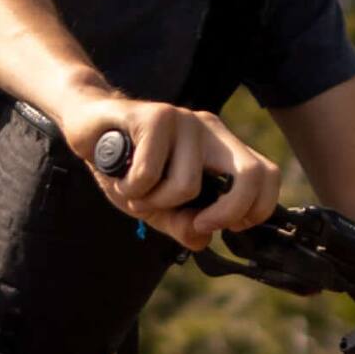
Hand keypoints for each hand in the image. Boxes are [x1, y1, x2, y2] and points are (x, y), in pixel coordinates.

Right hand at [65, 96, 276, 247]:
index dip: (257, 209)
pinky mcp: (155, 115)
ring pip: (187, 185)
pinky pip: (150, 174)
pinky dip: (130, 189)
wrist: (88, 125)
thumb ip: (183, 224)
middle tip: (195, 223)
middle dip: (227, 212)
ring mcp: (185, 120)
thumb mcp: (159, 207)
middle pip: (251, 174)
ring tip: (135, 191)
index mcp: (221, 148)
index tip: (226, 227)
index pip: (267, 176)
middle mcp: (210, 130)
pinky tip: (120, 177)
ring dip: (153, 202)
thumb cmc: (128, 167)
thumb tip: (202, 238)